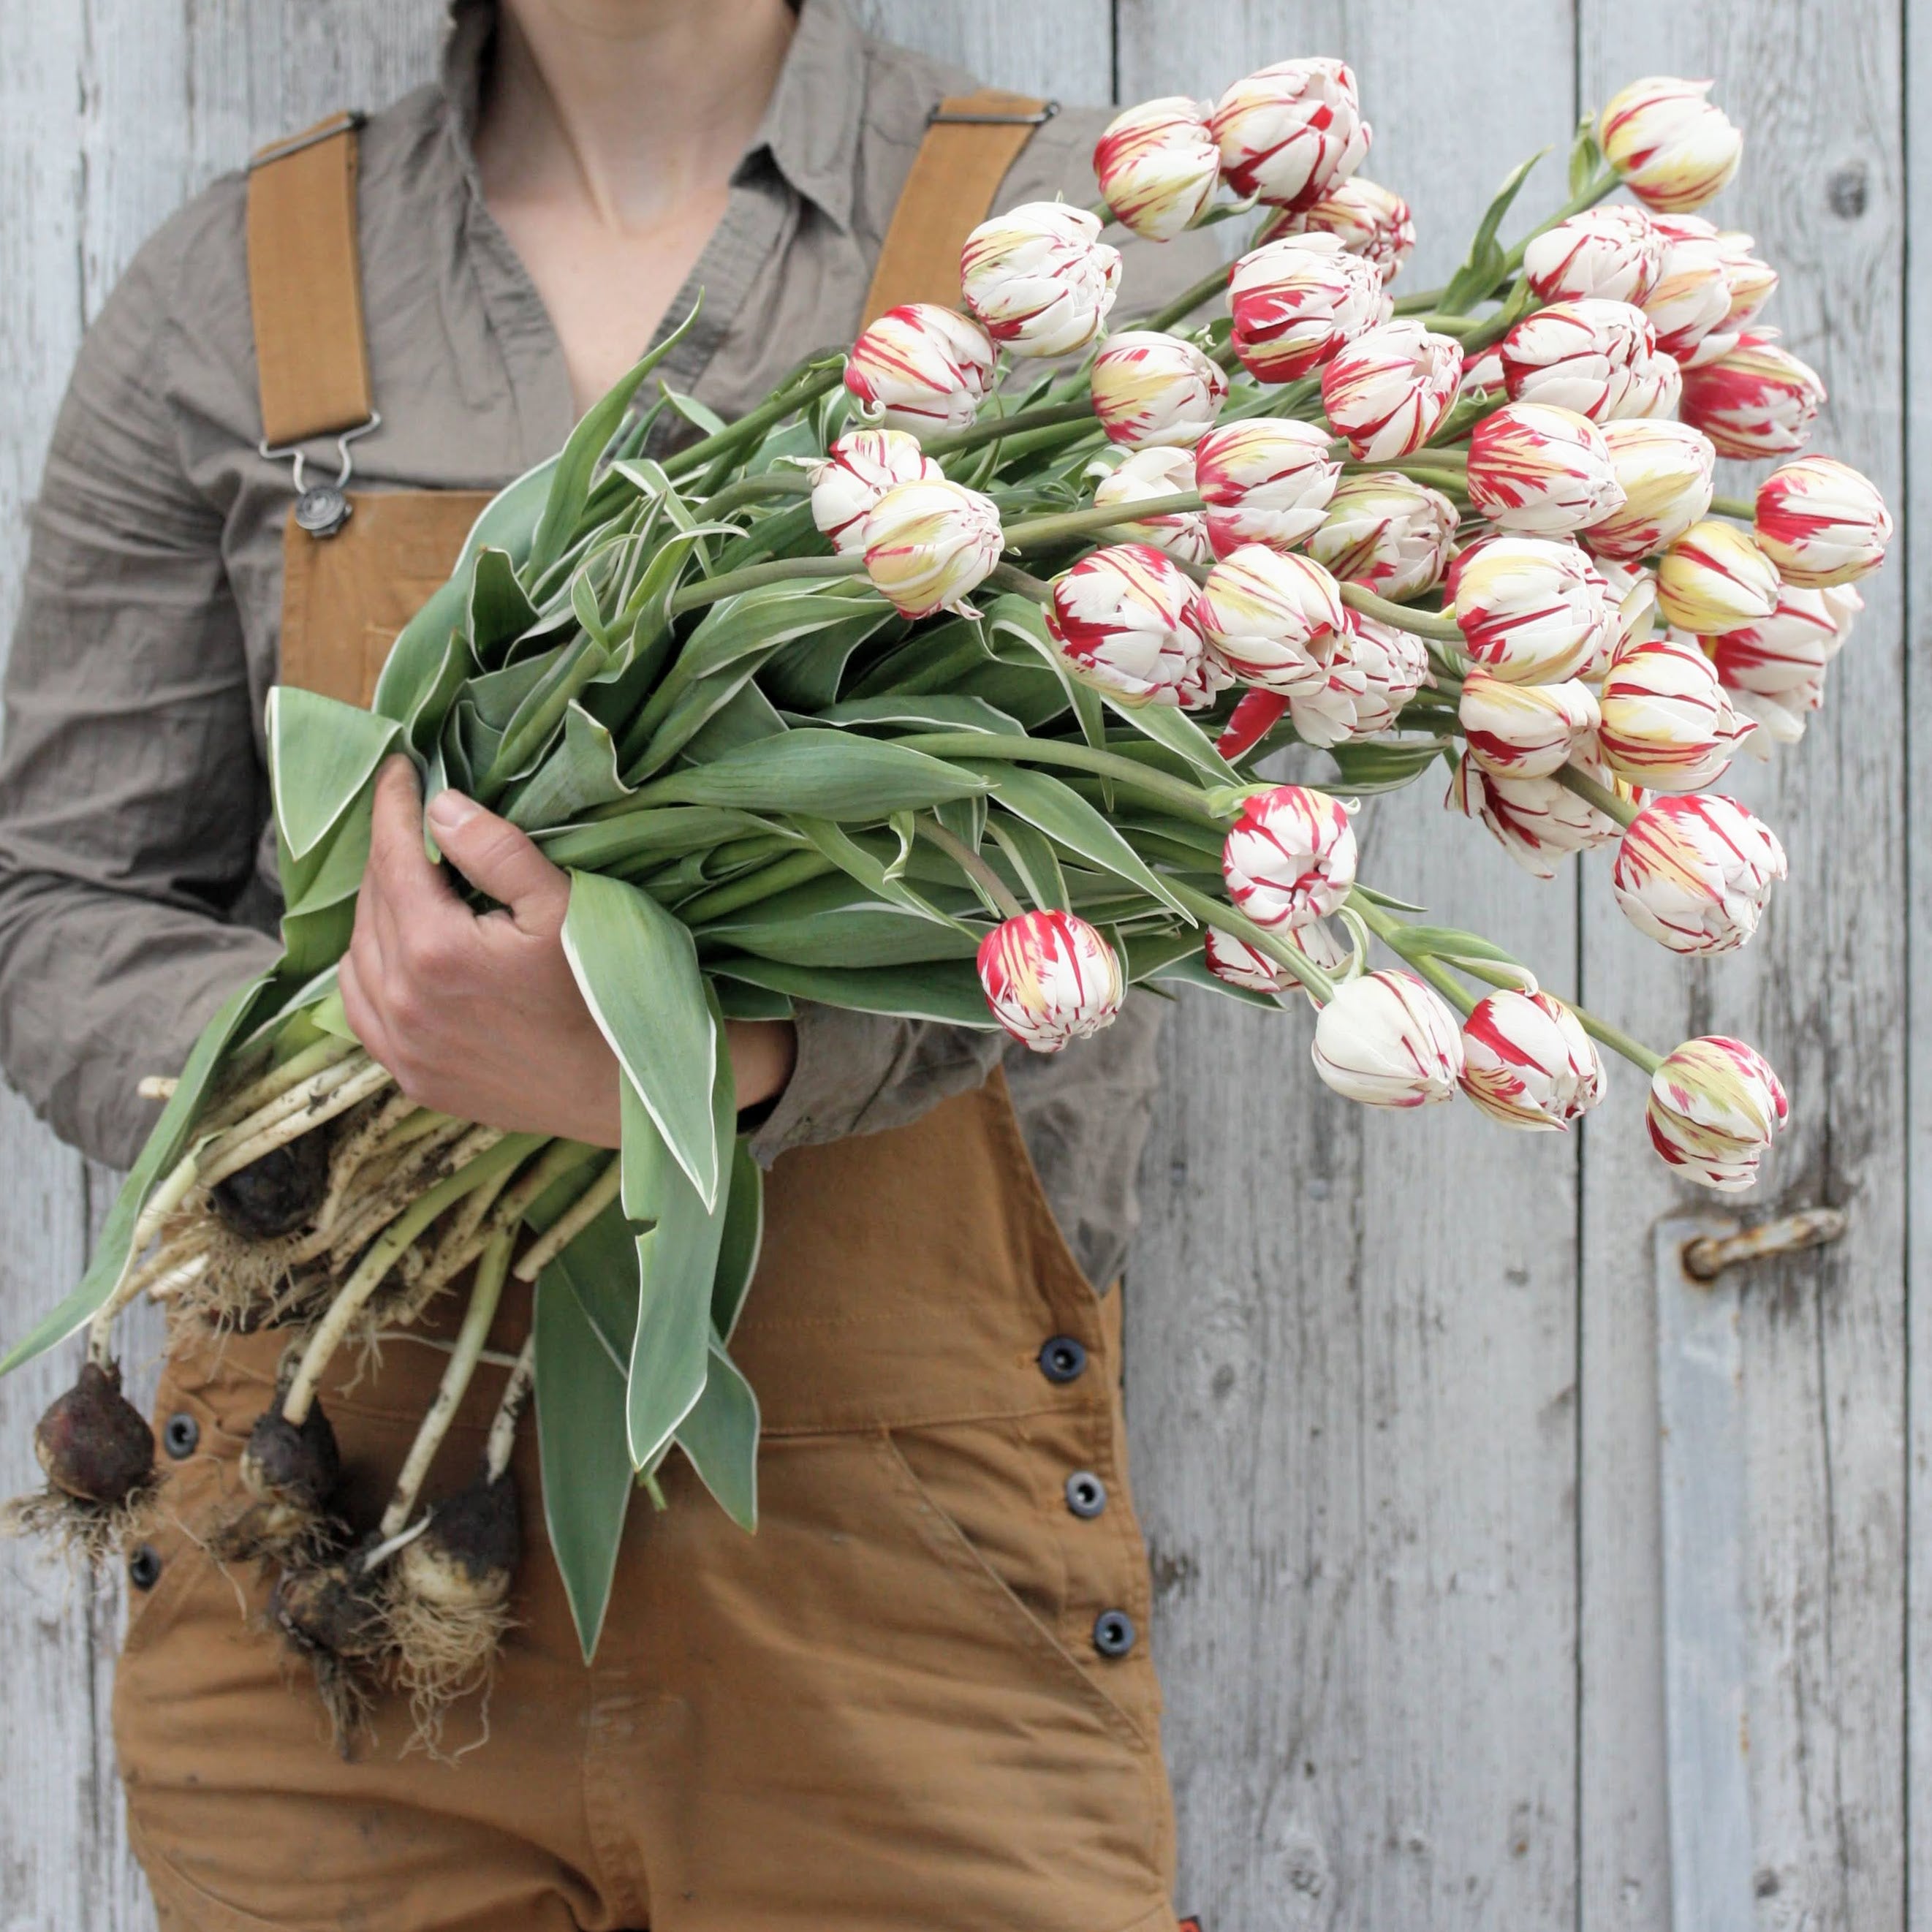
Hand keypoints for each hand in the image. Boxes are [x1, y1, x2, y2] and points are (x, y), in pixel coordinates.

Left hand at [339, 760, 794, 1144]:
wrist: (622, 1091)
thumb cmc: (603, 992)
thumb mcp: (565, 908)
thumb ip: (498, 852)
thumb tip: (441, 806)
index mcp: (435, 948)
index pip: (391, 856)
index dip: (392, 804)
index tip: (399, 768)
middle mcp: (402, 1000)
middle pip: (372, 902)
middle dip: (388, 853)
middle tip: (414, 822)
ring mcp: (402, 1045)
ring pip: (358, 954)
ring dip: (378, 911)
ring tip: (409, 883)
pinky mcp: (411, 1076)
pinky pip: (361, 1009)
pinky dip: (369, 969)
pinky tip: (394, 951)